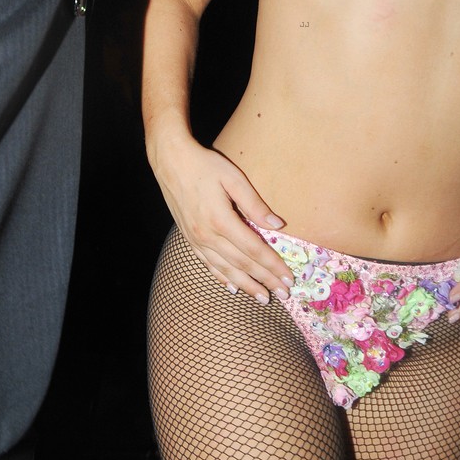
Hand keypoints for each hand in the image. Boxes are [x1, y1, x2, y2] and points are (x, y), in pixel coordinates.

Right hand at [151, 137, 294, 303]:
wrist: (171, 162)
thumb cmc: (205, 165)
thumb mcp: (234, 179)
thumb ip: (255, 205)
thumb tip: (278, 225)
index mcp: (221, 220)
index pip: (254, 249)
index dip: (273, 265)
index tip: (289, 277)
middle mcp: (207, 235)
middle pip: (242, 264)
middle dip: (265, 280)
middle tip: (284, 294)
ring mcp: (196, 239)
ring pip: (225, 269)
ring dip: (246, 285)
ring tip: (263, 297)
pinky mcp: (189, 238)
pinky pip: (208, 264)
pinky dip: (222, 278)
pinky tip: (232, 286)